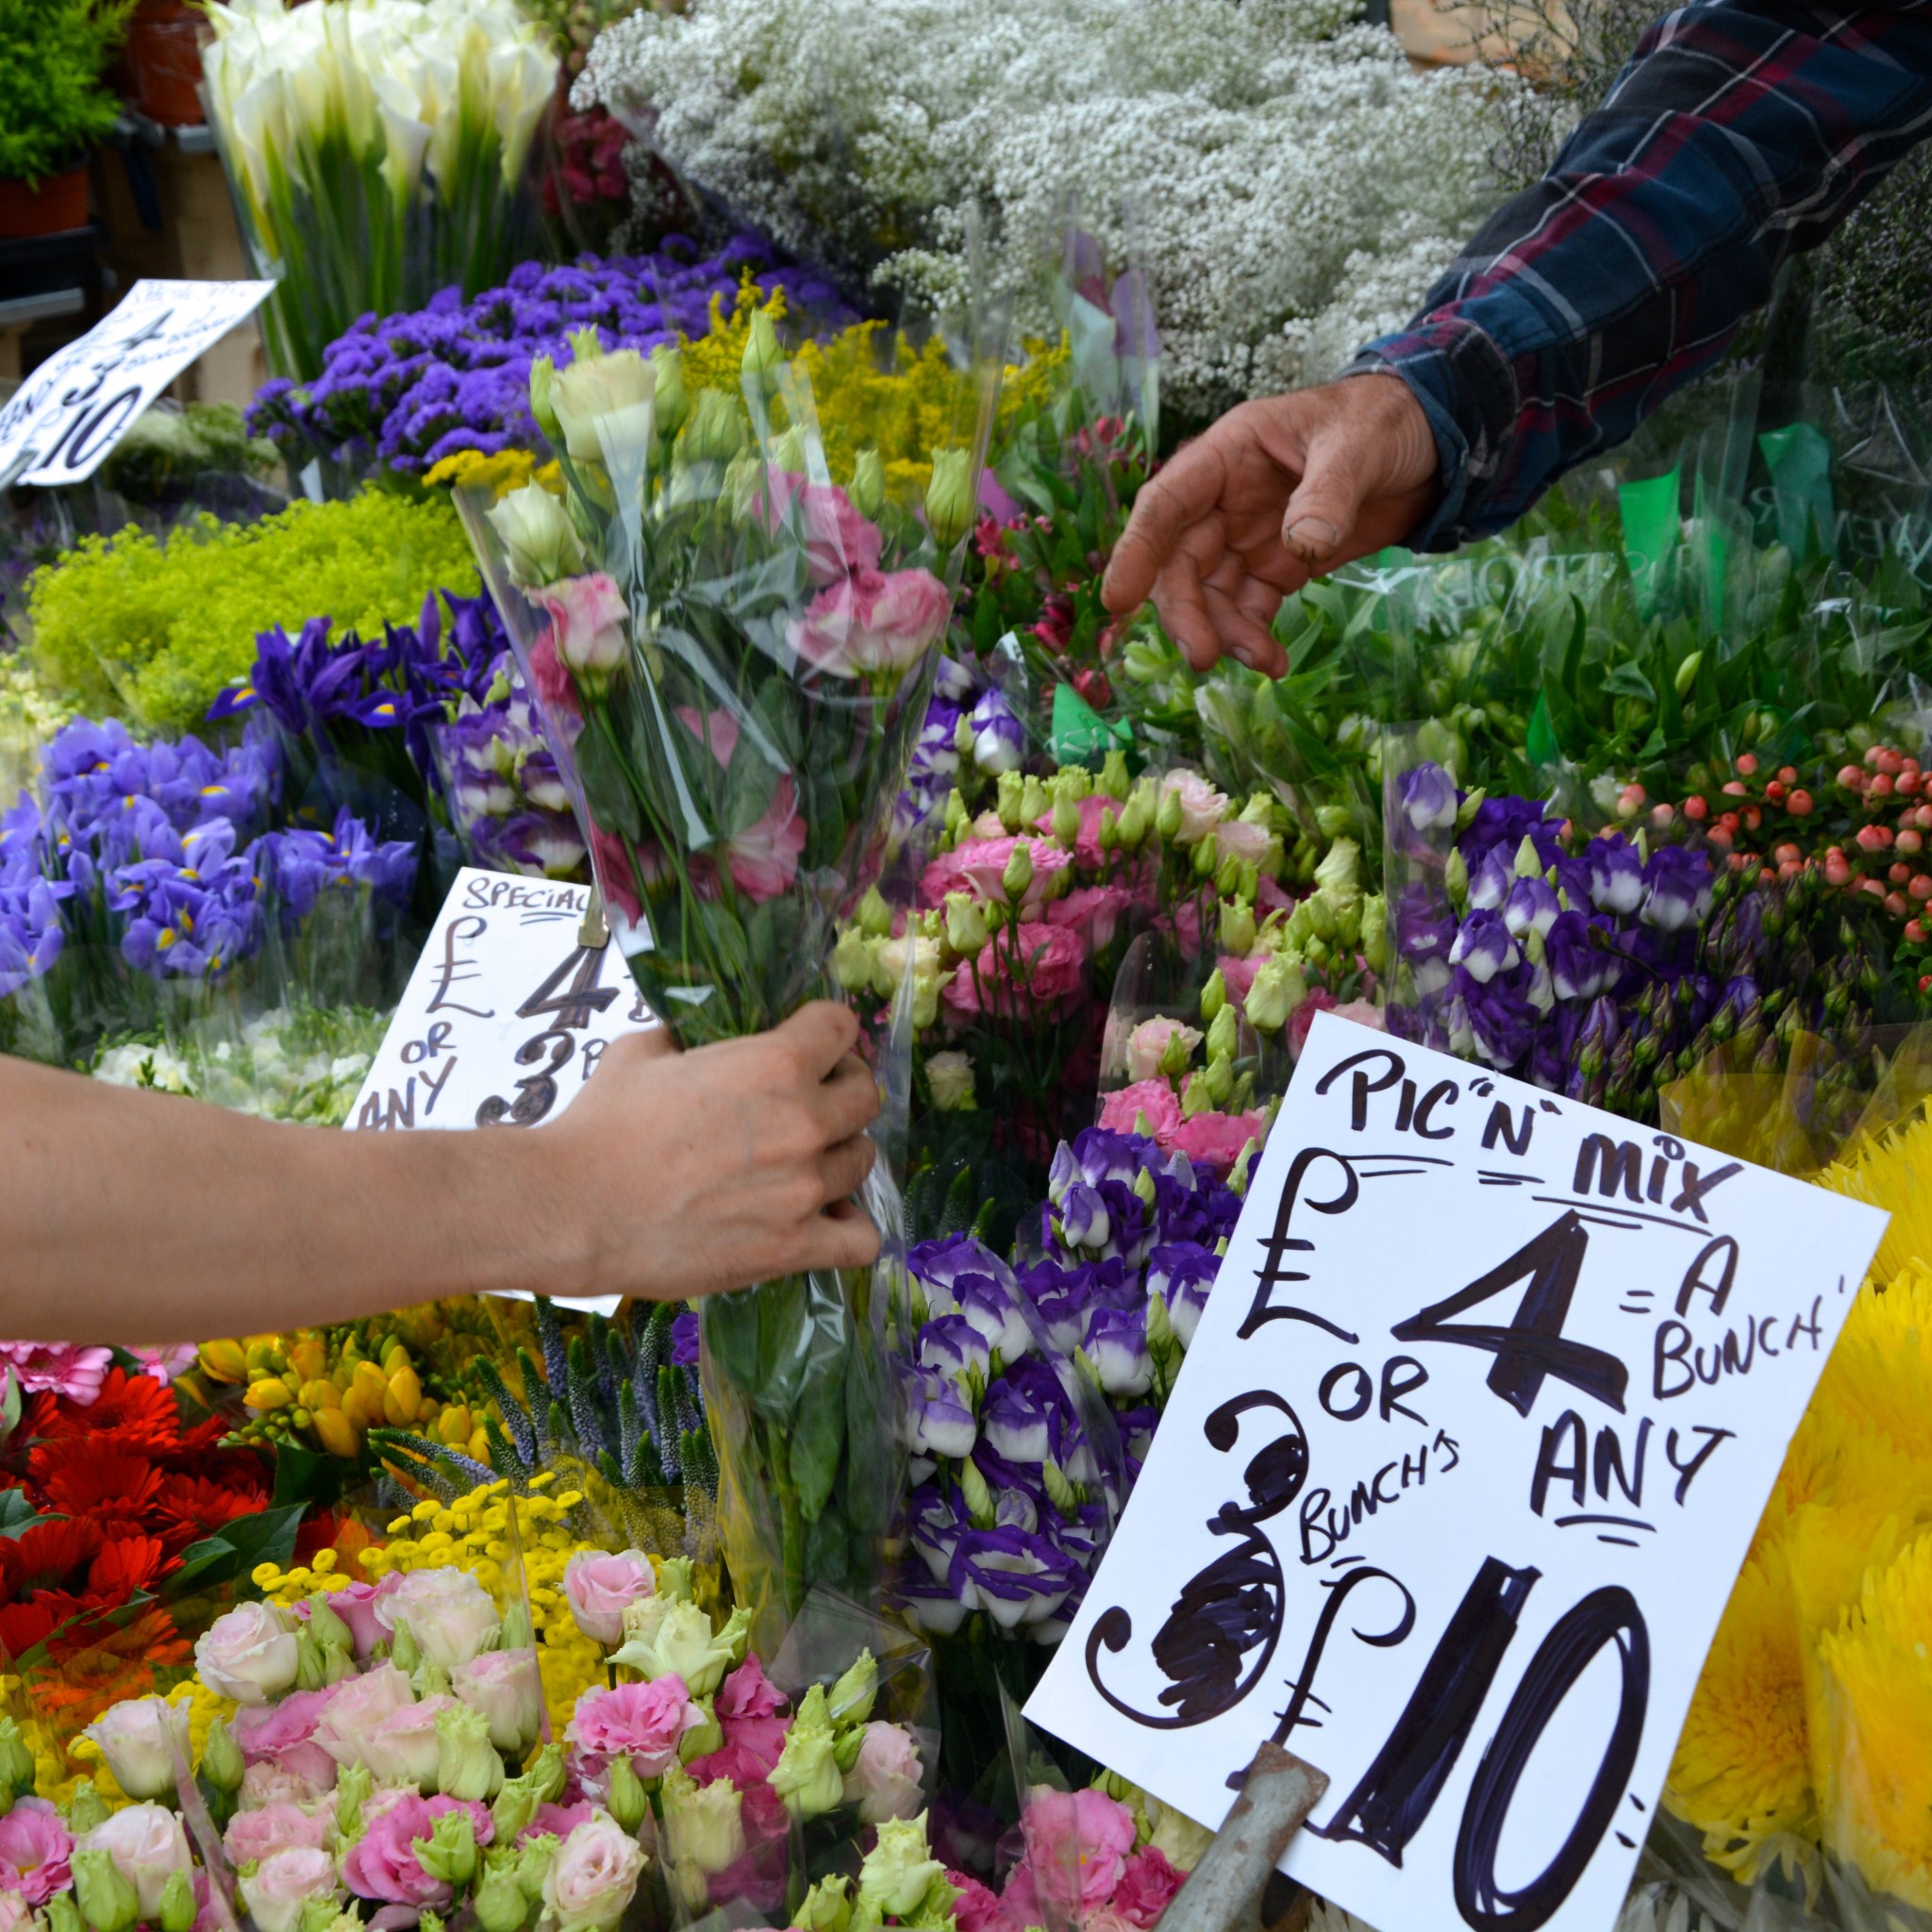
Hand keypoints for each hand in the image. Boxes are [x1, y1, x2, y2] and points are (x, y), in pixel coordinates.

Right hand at [539, 1001, 881, 1299]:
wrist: (573, 1207)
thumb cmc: (600, 1126)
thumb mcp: (642, 1052)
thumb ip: (686, 1039)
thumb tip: (692, 1039)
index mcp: (775, 1063)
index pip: (841, 1027)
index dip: (826, 1032)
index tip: (812, 1046)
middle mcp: (804, 1121)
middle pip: (866, 1096)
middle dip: (843, 1092)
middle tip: (813, 1104)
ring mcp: (804, 1189)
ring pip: (863, 1161)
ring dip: (839, 1157)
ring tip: (806, 1165)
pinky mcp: (792, 1247)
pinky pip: (860, 1240)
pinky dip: (849, 1228)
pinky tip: (821, 1220)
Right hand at [1102, 373, 1438, 675]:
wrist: (1431, 446)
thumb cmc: (1384, 422)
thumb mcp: (1360, 445)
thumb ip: (1329, 492)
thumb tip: (1301, 546)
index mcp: (1228, 455)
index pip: (1167, 504)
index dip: (1138, 550)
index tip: (1118, 599)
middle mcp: (1225, 500)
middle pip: (1181, 563)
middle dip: (1186, 612)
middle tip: (1204, 656)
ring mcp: (1247, 537)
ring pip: (1210, 595)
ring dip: (1225, 633)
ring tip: (1263, 660)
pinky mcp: (1276, 567)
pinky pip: (1248, 610)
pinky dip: (1253, 639)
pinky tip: (1274, 662)